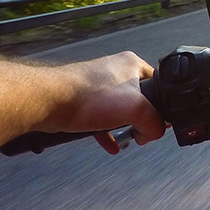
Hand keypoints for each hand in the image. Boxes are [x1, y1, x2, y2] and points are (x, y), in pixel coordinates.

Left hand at [39, 51, 166, 153]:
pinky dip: (109, 132)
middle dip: (142, 120)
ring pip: (120, 110)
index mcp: (132, 65)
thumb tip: (155, 132)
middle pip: (141, 100)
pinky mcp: (84, 100)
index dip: (162, 107)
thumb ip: (154, 122)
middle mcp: (116, 72)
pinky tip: (110, 144)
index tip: (159, 123)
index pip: (159, 85)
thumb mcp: (136, 109)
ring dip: (125, 126)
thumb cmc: (87, 96)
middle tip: (141, 132)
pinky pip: (103, 118)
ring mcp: (98, 86)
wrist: (47, 101)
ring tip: (127, 138)